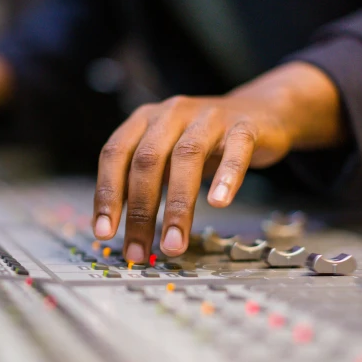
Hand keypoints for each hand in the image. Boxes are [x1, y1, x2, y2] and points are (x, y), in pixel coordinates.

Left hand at [91, 62, 343, 261]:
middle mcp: (171, 113)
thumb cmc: (202, 141)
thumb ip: (138, 182)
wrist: (258, 111)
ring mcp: (208, 117)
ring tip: (174, 242)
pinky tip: (219, 203)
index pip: (114, 154)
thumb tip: (110, 227)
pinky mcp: (244, 126)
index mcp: (144, 120)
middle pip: (148, 160)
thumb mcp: (164, 155)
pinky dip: (226, 176)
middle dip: (141, 211)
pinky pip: (235, 150)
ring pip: (187, 157)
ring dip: (177, 205)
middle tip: (139, 251)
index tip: (103, 232)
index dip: (107, 194)